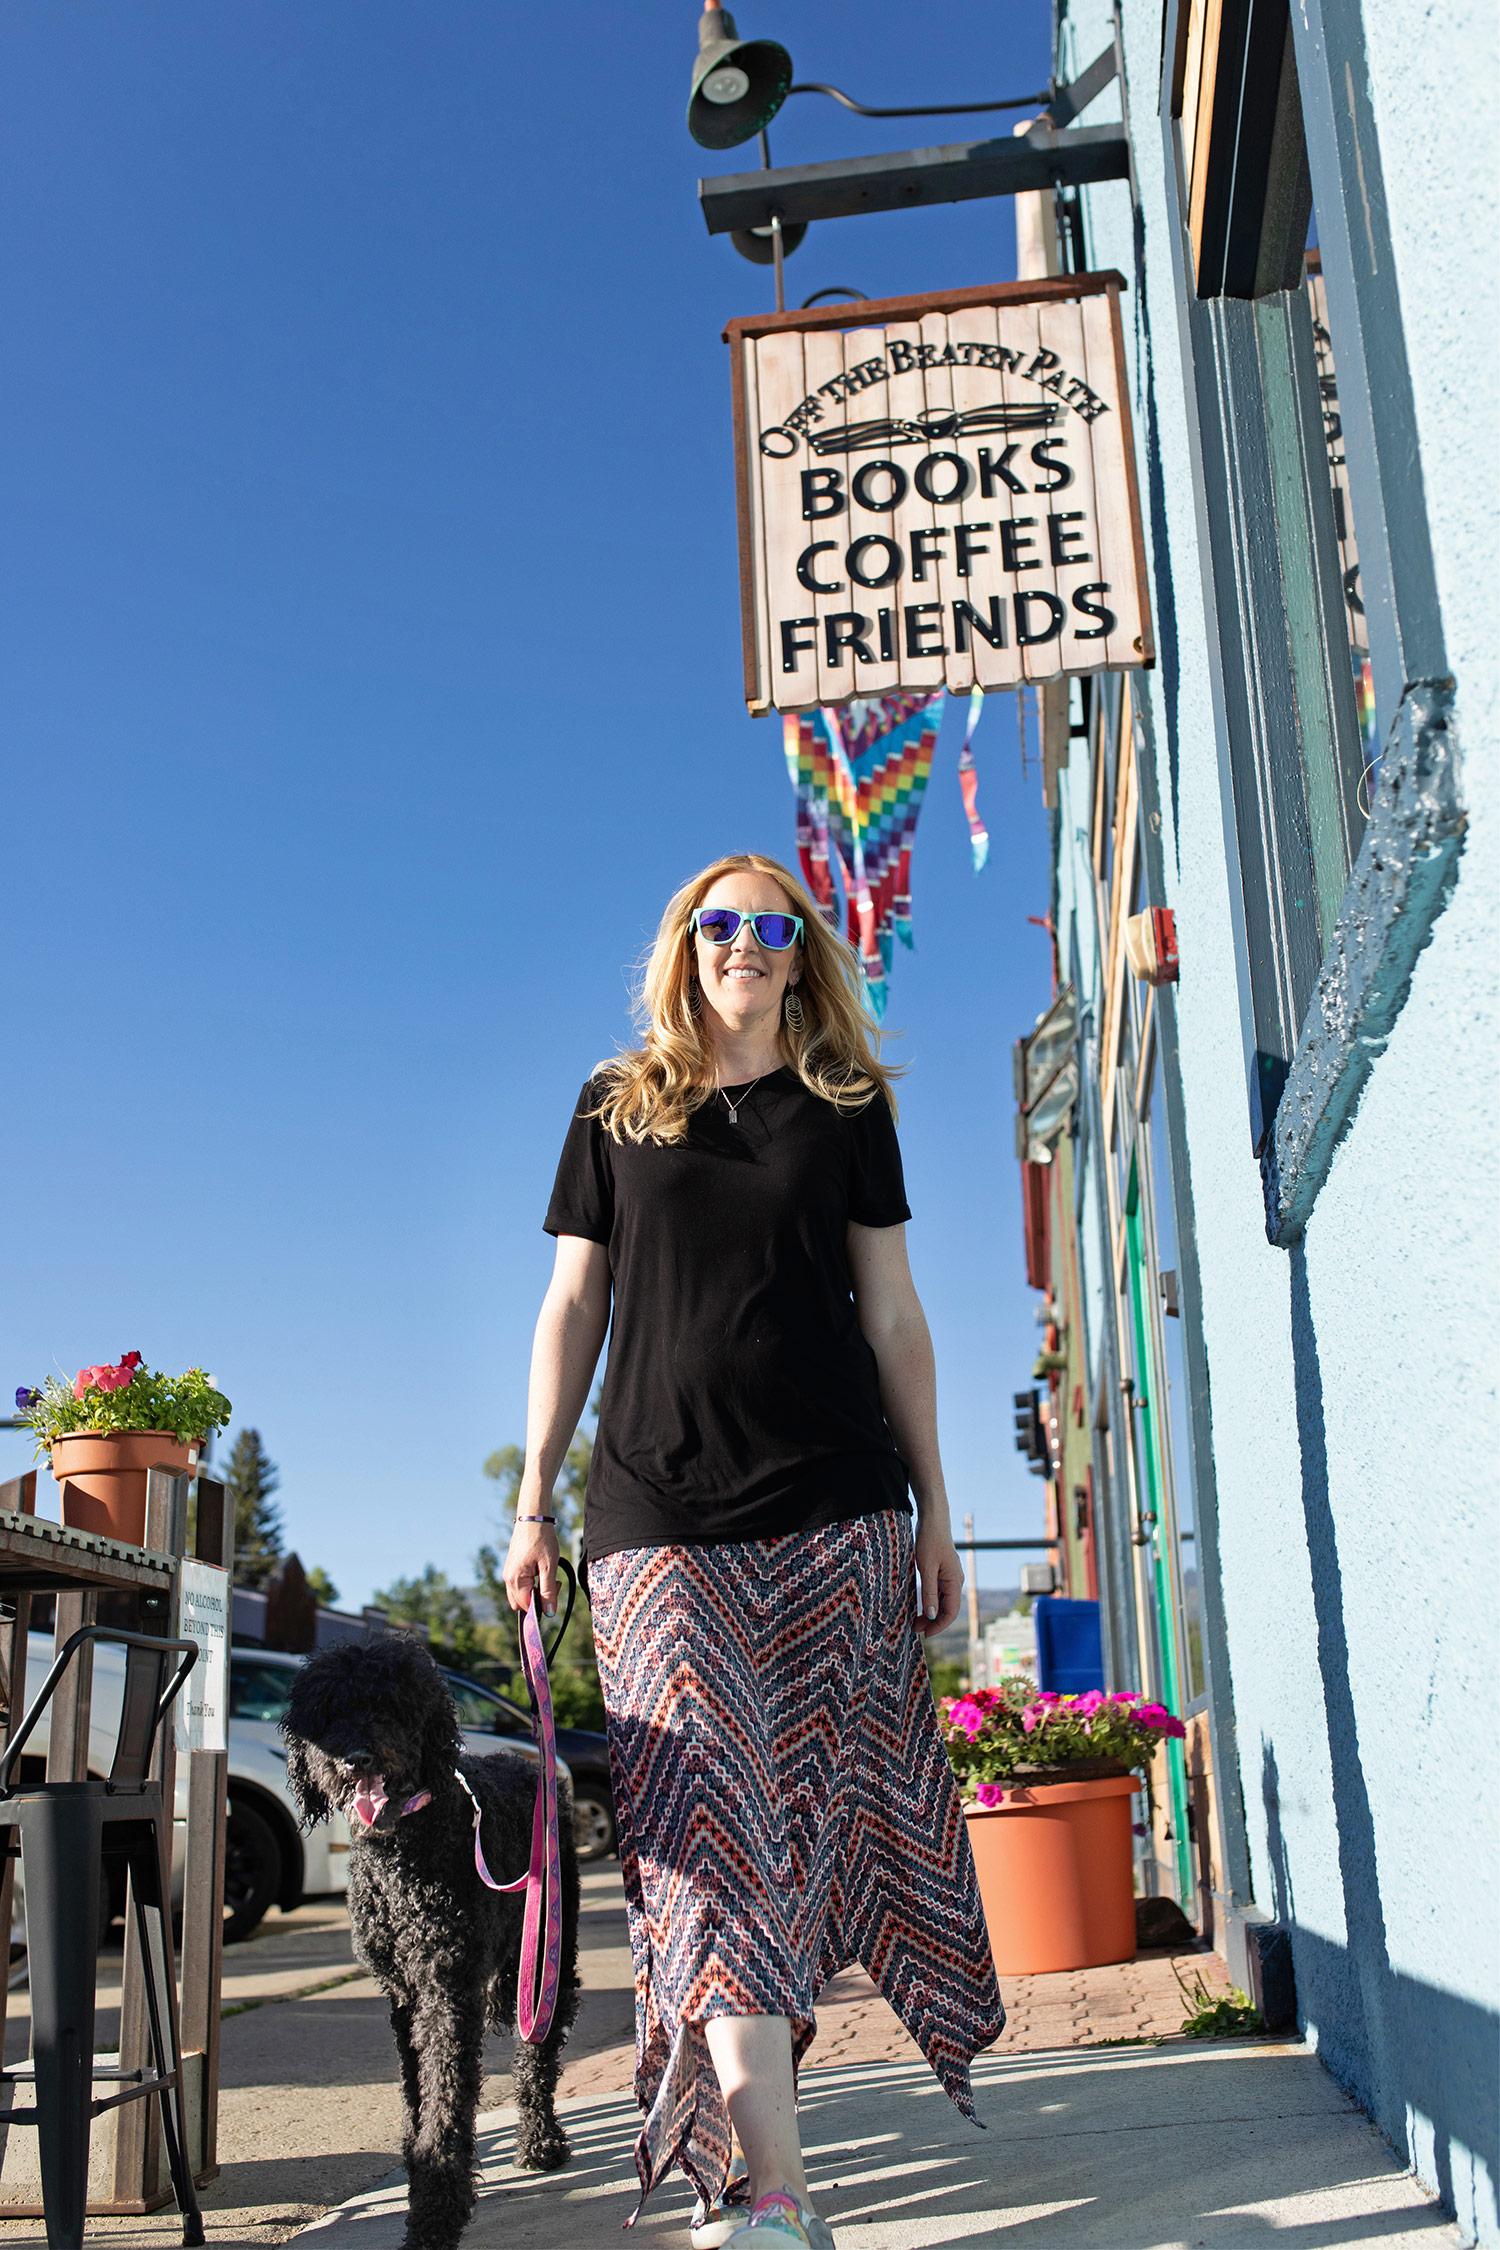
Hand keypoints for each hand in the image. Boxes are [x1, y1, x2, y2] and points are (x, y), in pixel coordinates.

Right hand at [503, 1514, 560, 1615]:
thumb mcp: (549, 1567)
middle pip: (522, 1604)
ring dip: (535, 1593)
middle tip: (554, 1583)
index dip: (543, 1605)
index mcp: (516, 1580)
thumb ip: (548, 1591)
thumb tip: (550, 1613)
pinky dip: (531, 1586)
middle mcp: (508, 1580)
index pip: (528, 1607)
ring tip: (548, 1576)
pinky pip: (519, 1587)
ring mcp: (508, 1574)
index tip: (555, 1589)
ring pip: (520, 1596)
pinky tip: (542, 1572)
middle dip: (538, 1600)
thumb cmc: (542, 1540)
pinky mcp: (511, 1569)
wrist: (533, 1519)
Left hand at [913, 1519, 962, 1636]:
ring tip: (914, 1620)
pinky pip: (938, 1591)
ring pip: (942, 1601)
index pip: (950, 1612)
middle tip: (915, 1629)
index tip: (924, 1634)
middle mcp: (955, 1581)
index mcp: (955, 1582)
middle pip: (947, 1609)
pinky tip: (918, 1604)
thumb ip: (929, 1592)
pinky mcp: (942, 1571)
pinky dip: (929, 1601)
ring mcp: (949, 1576)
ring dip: (930, 1612)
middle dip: (933, 1621)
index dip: (939, 1625)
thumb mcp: (926, 1568)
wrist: (933, 1519)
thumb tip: (931, 1615)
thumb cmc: (930, 1540)